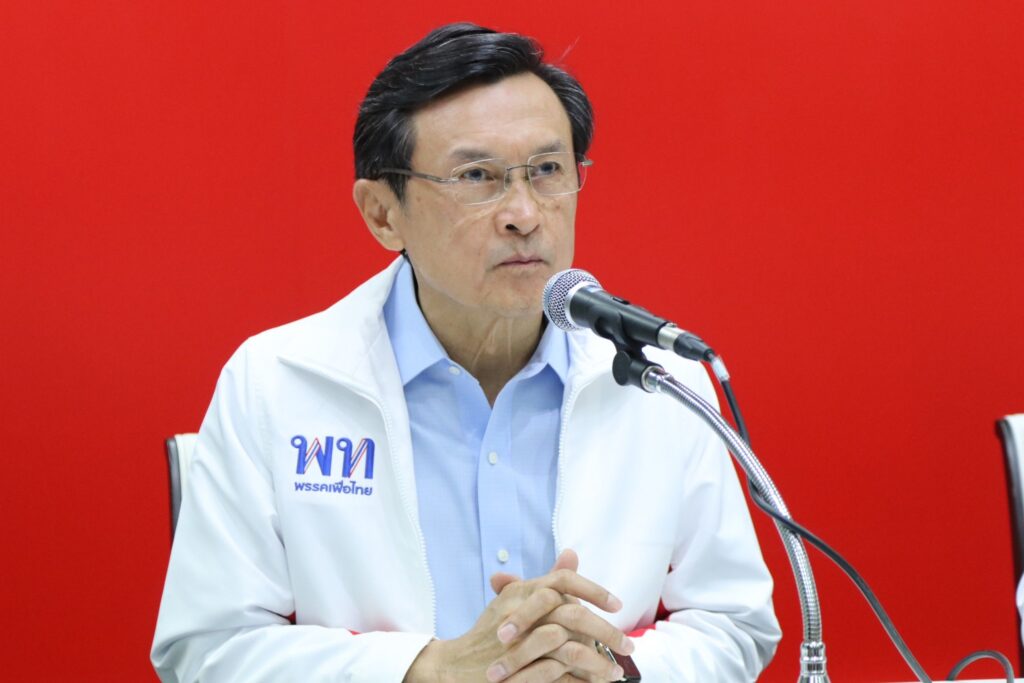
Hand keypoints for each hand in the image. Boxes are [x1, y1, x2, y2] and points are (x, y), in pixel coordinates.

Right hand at [403, 549, 631, 682]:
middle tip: (628, 645)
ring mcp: (518, 645)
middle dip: (607, 632)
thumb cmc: (491, 634)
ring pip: (571, 649)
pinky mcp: (519, 674)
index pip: (564, 581)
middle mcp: (519, 613)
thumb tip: (572, 553)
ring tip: (615, 671)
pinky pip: (559, 677)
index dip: (594, 591)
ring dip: (598, 663)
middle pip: (574, 615)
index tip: (617, 605)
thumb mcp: (516, 600)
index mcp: (522, 593)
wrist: (456, 667)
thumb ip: (547, 579)